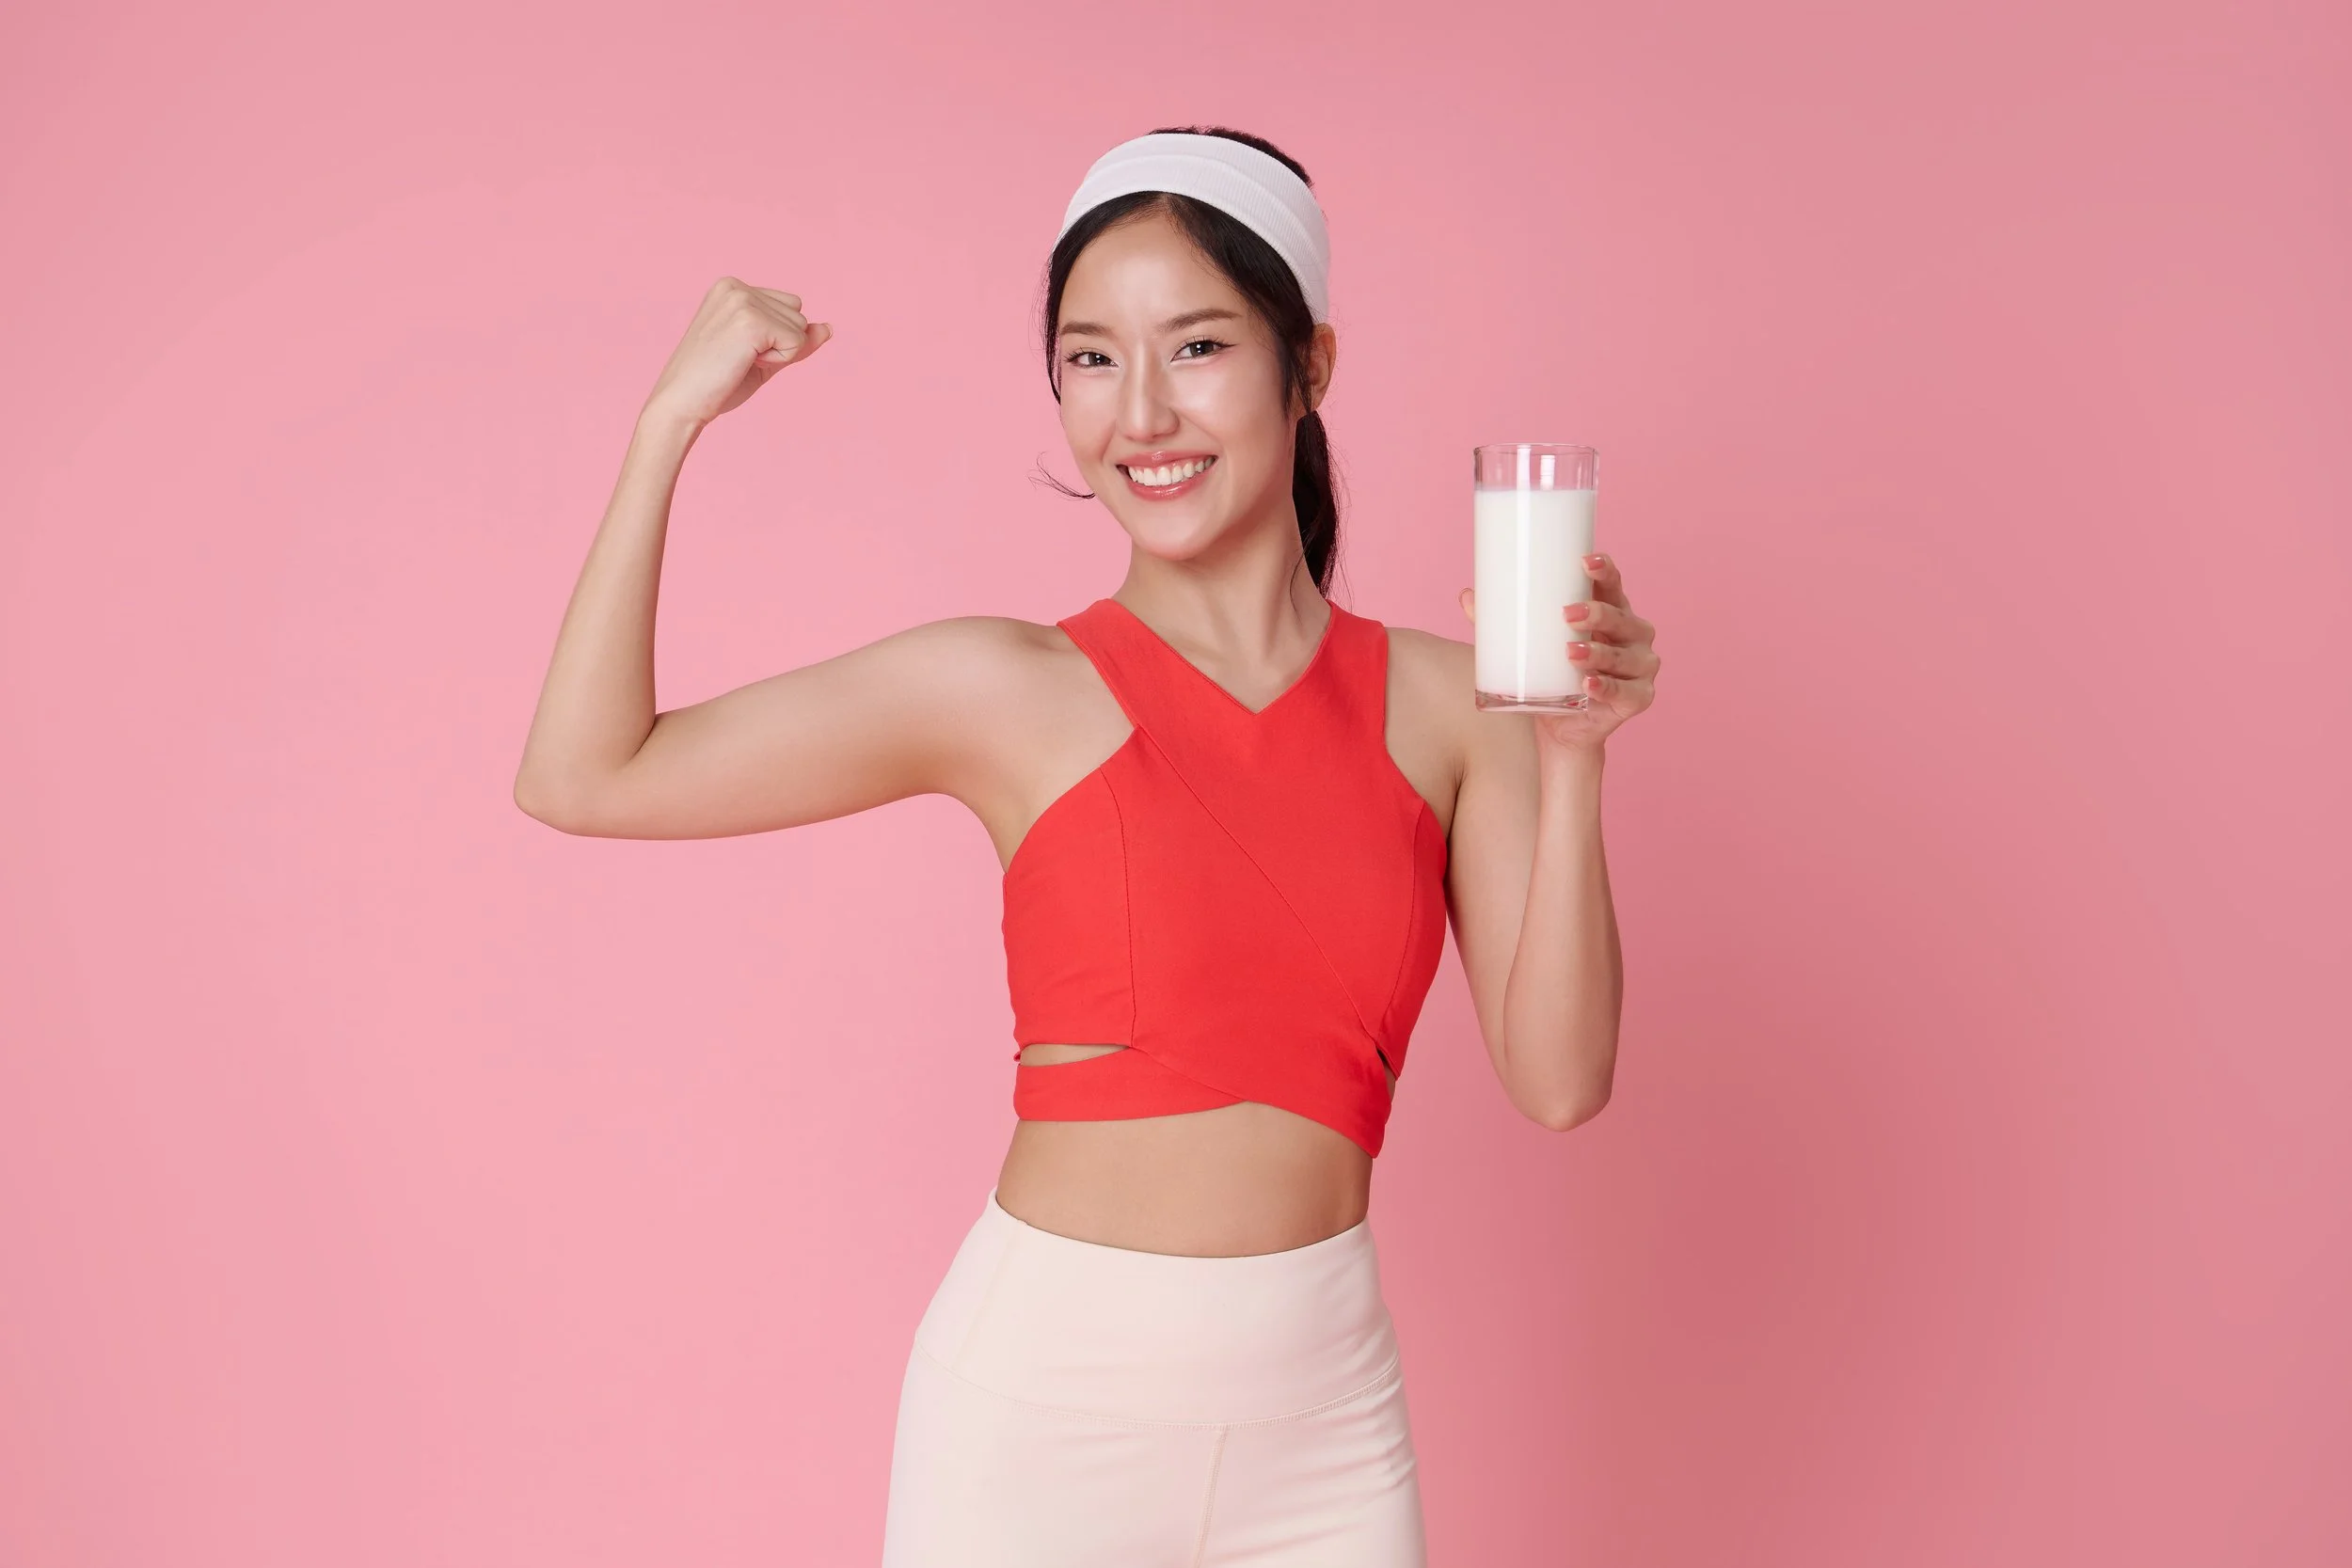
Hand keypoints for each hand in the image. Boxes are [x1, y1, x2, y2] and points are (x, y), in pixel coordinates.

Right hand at [642, 276, 832, 431]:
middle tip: (738, 359)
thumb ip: (795, 340)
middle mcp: (736, 286)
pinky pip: (796, 343)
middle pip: (799, 315)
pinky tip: (744, 363)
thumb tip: (828, 328)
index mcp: (732, 287)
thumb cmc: (716, 383)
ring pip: (800, 328)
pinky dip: (778, 361)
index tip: (737, 351)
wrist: (681, 403)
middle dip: (779, 345)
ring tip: (738, 360)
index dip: (775, 339)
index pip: (790, 307)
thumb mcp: (763, 356)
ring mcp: (742, 300)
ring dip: (778, 353)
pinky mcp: (750, 320)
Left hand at [1458, 553, 1659, 751]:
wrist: (1561, 728)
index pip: (1613, 586)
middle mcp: (1634, 636)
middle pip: (1621, 617)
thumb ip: (1501, 623)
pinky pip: (1624, 693)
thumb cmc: (1551, 676)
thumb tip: (1467, 595)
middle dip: (1596, 613)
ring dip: (1599, 652)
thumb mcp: (1528, 646)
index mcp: (1613, 613)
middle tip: (1566, 614)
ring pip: (1622, 656)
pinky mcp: (1638, 699)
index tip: (1584, 561)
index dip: (1604, 570)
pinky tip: (1589, 684)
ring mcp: (1640, 668)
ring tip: (1570, 651)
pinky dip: (1607, 688)